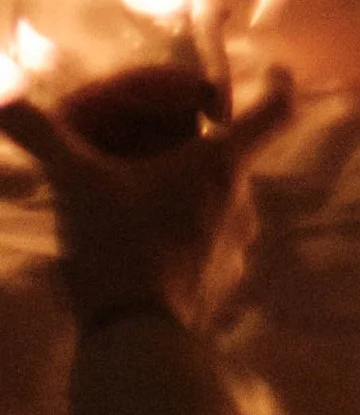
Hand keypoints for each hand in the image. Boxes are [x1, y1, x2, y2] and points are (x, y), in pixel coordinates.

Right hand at [0, 73, 290, 332]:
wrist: (136, 343)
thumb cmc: (119, 246)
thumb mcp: (76, 186)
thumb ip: (43, 138)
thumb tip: (3, 98)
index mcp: (222, 163)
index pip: (274, 108)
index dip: (276, 83)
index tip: (274, 70)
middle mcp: (242, 201)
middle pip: (238, 158)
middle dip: (207, 148)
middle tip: (167, 145)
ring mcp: (236, 249)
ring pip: (224, 205)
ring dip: (194, 197)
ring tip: (149, 201)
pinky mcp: (220, 288)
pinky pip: (209, 248)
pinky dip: (187, 240)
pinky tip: (146, 250)